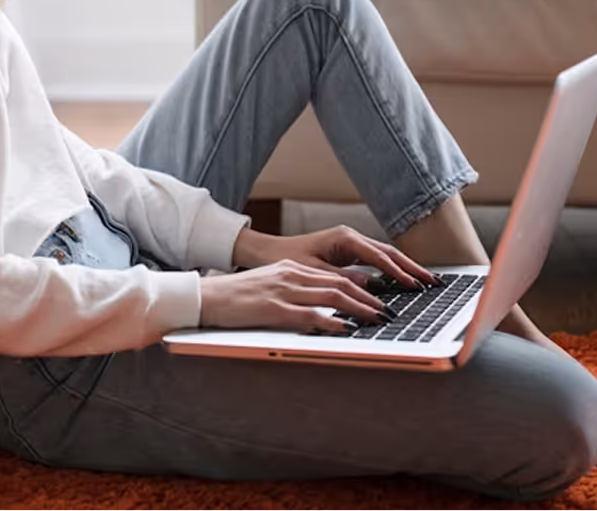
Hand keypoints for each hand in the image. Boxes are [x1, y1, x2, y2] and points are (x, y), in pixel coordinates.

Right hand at [198, 259, 397, 333]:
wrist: (208, 297)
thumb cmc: (237, 296)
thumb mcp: (270, 285)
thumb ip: (295, 290)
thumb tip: (322, 305)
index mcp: (292, 268)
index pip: (335, 276)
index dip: (361, 288)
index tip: (379, 299)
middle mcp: (292, 274)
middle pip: (339, 284)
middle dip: (368, 298)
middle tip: (388, 311)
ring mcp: (283, 291)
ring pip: (331, 296)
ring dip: (359, 309)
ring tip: (377, 319)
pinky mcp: (274, 309)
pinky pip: (310, 315)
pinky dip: (331, 321)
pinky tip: (346, 329)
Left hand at [232, 224, 437, 290]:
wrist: (269, 253)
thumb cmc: (288, 261)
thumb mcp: (315, 273)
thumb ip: (344, 280)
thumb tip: (373, 288)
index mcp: (344, 238)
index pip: (379, 256)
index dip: (398, 272)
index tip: (415, 286)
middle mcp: (351, 237)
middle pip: (389, 252)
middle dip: (412, 267)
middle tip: (433, 282)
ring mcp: (351, 243)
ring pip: (385, 256)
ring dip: (405, 268)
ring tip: (426, 282)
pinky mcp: (349, 252)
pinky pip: (376, 261)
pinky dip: (392, 270)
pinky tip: (404, 281)